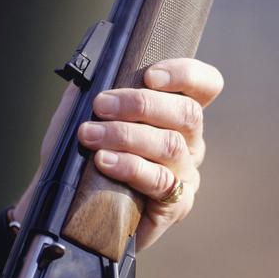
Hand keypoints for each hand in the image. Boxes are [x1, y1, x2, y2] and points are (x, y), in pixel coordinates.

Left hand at [14, 58, 222, 251]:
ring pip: (171, 145)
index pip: (205, 86)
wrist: (73, 209)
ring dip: (126, 135)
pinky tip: (104, 161)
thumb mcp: (86, 116)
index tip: (150, 76)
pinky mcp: (176, 205)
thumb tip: (92, 68)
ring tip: (91, 135)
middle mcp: (190, 143)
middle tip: (102, 105)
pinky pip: (161, 181)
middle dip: (141, 104)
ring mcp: (186, 175)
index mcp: (177, 116)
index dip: (186, 74)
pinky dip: (130, 167)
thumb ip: (93, 90)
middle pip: (187, 113)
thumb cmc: (85, 158)